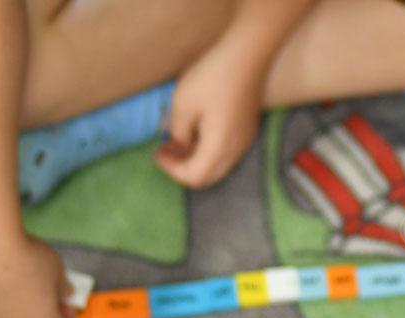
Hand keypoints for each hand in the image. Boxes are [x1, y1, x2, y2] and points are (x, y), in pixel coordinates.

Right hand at [0, 236, 76, 317]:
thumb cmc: (31, 260)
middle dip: (45, 317)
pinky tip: (0, 274)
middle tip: (48, 294)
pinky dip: (3, 297)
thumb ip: (63, 285)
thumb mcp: (57, 269)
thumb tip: (66, 292)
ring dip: (23, 309)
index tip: (68, 303)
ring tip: (22, 282)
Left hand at [154, 41, 262, 187]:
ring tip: (177, 139)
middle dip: (183, 168)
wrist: (248, 53)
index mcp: (219, 149)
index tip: (156, 152)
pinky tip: (197, 130)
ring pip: (218, 165)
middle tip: (165, 150)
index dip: (171, 170)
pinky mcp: (248, 128)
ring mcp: (245, 140)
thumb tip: (181, 142)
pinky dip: (208, 149)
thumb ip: (178, 132)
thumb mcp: (182, 105)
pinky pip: (226, 151)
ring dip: (196, 158)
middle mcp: (236, 151)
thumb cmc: (212, 78)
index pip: (194, 177)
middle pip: (208, 177)